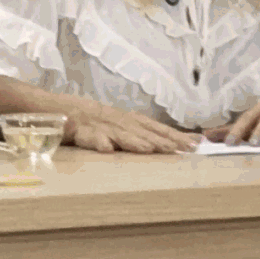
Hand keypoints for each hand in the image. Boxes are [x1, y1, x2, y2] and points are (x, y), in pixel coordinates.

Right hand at [65, 107, 197, 153]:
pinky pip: (89, 137)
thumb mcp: (122, 127)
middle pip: (144, 132)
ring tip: (150, 149)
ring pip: (120, 134)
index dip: (177, 136)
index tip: (197, 143)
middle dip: (164, 140)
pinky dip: (98, 141)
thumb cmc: (96, 122)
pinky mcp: (79, 131)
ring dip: (135, 141)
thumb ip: (145, 136)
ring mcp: (100, 126)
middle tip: (183, 147)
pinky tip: (106, 148)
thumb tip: (173, 144)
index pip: (158, 129)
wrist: (61, 109)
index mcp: (131, 121)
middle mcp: (119, 122)